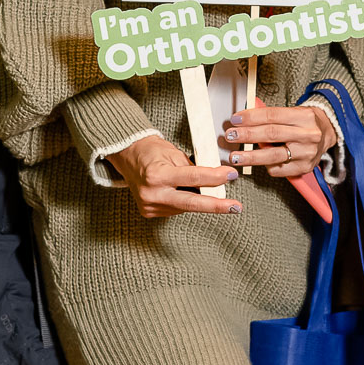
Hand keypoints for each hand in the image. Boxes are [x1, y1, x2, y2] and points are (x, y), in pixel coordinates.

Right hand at [110, 134, 240, 217]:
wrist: (128, 157)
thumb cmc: (151, 151)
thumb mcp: (174, 154)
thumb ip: (194, 169)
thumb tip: (215, 181)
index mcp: (157, 175)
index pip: (193, 177)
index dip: (215, 177)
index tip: (230, 175)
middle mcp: (152, 193)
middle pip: (191, 203)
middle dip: (216, 205)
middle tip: (235, 207)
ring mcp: (150, 206)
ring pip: (185, 207)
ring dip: (199, 200)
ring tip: (200, 188)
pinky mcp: (149, 212)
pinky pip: (176, 209)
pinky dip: (185, 201)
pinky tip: (183, 192)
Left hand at [223, 99, 336, 179]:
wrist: (327, 134)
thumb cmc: (304, 123)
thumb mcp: (291, 112)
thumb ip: (269, 116)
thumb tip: (243, 119)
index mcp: (304, 116)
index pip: (273, 115)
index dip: (252, 118)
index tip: (235, 120)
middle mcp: (308, 135)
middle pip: (272, 134)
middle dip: (248, 135)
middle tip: (230, 136)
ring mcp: (307, 153)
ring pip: (273, 156)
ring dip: (251, 157)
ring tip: (235, 157)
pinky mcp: (304, 168)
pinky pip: (278, 169)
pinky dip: (265, 165)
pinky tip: (258, 161)